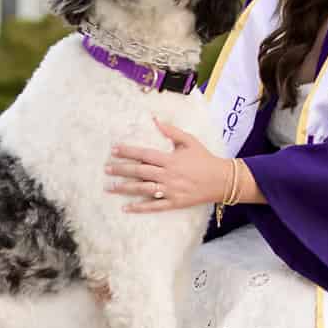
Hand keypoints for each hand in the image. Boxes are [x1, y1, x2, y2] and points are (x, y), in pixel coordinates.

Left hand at [106, 118, 230, 213]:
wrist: (221, 180)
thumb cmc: (204, 158)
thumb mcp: (189, 141)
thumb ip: (171, 131)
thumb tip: (154, 119)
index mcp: (170, 159)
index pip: (144, 154)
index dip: (128, 152)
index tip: (114, 150)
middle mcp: (168, 175)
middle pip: (139, 172)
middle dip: (121, 170)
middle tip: (106, 168)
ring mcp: (170, 190)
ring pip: (143, 189)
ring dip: (125, 188)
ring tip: (110, 187)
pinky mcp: (174, 203)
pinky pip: (154, 207)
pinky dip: (140, 207)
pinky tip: (126, 208)